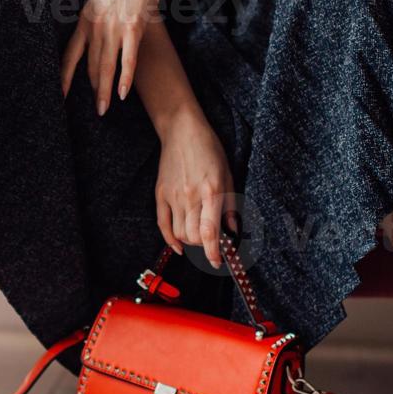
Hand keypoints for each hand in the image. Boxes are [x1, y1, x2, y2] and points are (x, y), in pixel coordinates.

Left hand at [61, 0, 170, 113]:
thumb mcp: (98, 4)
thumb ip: (92, 25)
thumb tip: (89, 49)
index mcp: (84, 21)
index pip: (69, 55)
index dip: (64, 77)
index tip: (59, 96)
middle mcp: (95, 26)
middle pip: (91, 67)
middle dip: (93, 91)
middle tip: (96, 111)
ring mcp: (114, 27)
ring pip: (106, 67)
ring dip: (105, 91)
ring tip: (104, 109)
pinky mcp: (133, 27)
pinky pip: (127, 59)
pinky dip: (125, 78)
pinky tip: (123, 94)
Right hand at [155, 109, 235, 267]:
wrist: (181, 131)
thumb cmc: (209, 149)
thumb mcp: (228, 174)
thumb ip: (230, 205)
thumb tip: (232, 230)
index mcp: (211, 191)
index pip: (210, 231)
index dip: (214, 252)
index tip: (218, 263)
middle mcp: (190, 196)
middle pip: (193, 237)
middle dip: (204, 245)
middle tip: (212, 241)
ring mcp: (173, 196)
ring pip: (179, 234)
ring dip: (190, 241)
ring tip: (199, 236)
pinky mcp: (160, 194)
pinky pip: (163, 224)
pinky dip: (170, 239)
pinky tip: (179, 245)